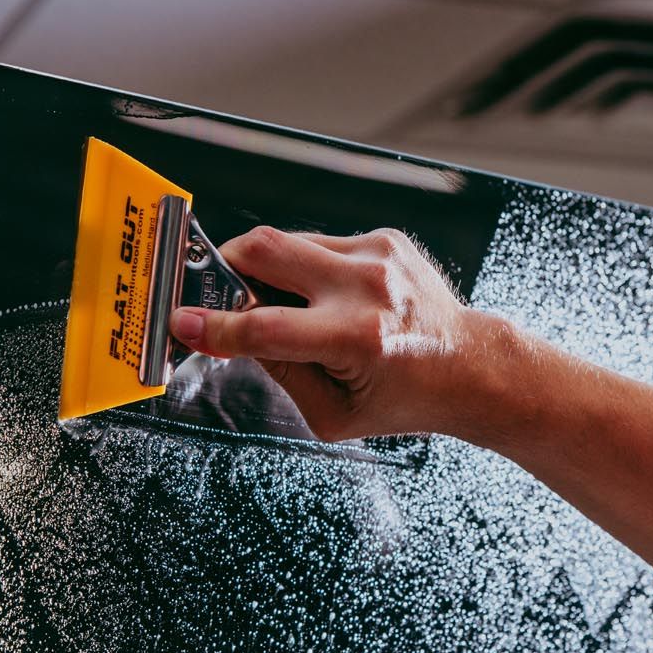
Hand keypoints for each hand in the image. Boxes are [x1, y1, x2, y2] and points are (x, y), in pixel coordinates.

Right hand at [169, 226, 496, 440]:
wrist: (469, 366)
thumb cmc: (403, 398)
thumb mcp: (332, 414)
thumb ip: (280, 372)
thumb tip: (233, 335)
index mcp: (357, 339)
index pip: (264, 327)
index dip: (215, 327)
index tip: (183, 322)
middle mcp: (368, 287)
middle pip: (265, 250)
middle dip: (225, 267)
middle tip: (214, 293)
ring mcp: (378, 255)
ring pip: (288, 241)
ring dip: (268, 271)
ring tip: (284, 305)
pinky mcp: (384, 238)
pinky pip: (319, 242)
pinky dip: (305, 267)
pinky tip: (325, 296)